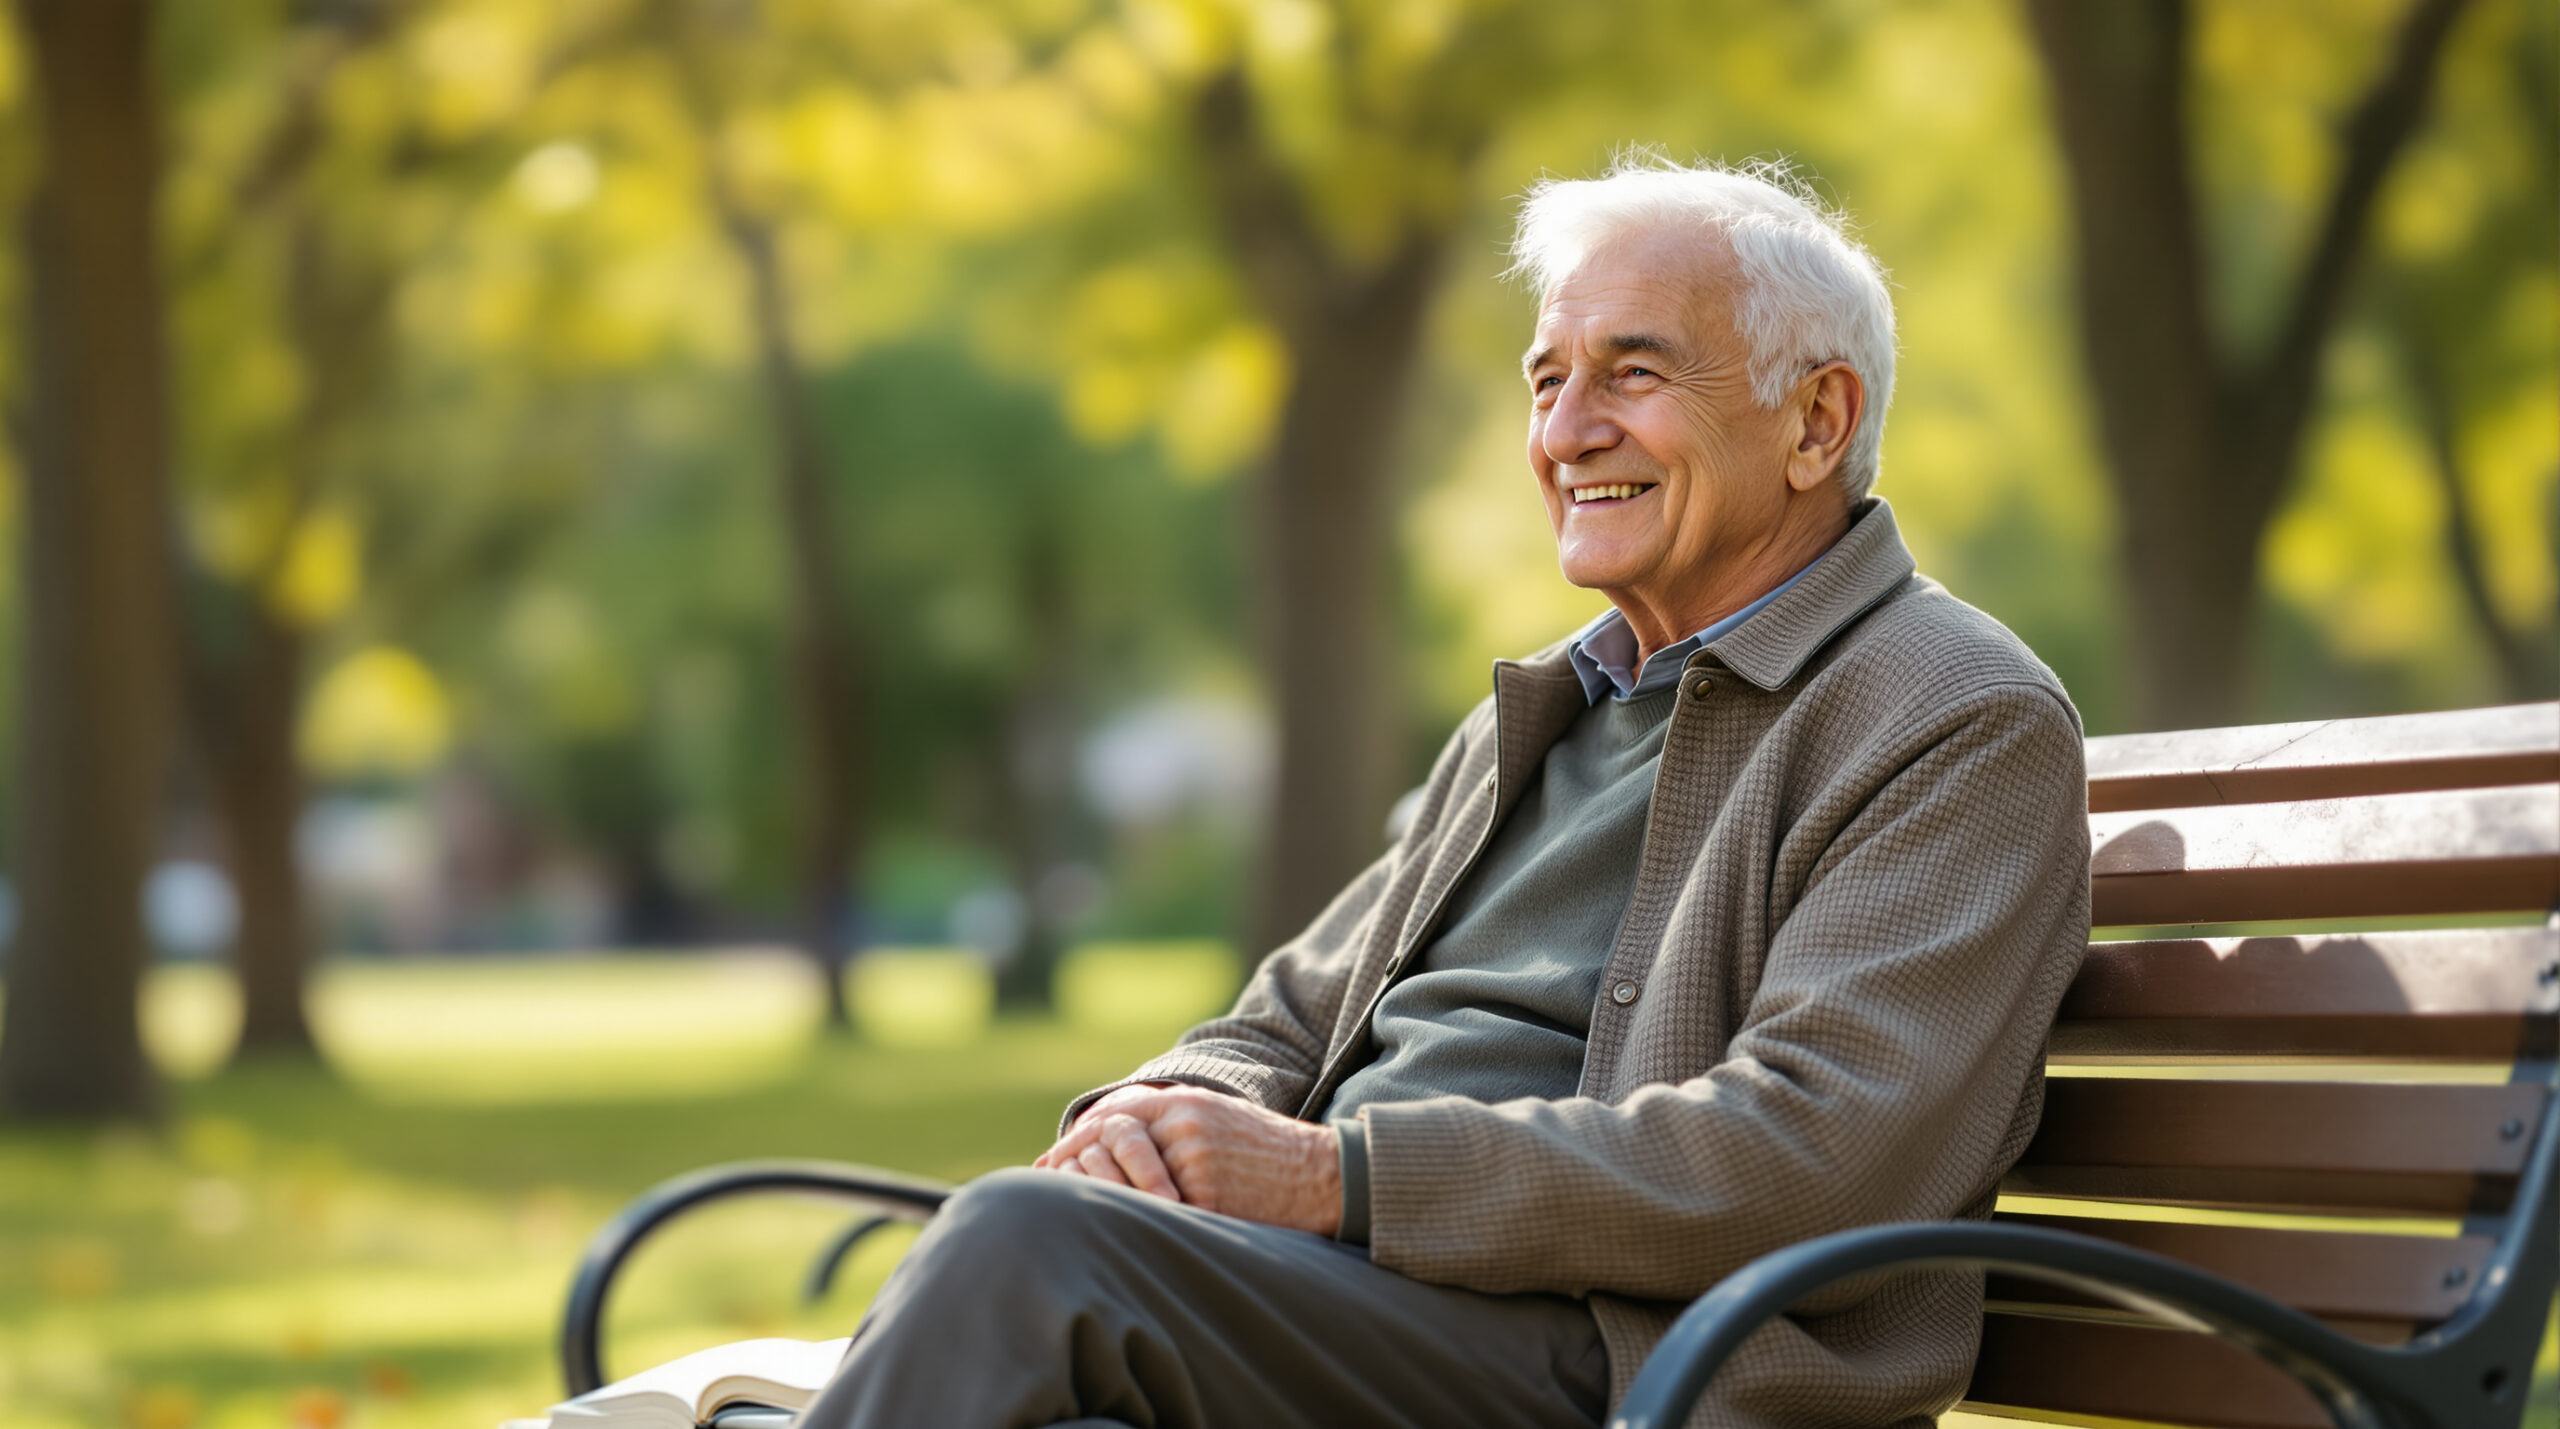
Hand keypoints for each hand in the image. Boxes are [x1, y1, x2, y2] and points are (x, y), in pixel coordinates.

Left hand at [1033, 1084, 1342, 1235]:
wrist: (1321, 1174)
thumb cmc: (1266, 1153)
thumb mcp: (1217, 1119)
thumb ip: (1170, 1121)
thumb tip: (1111, 1138)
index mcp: (1185, 1102)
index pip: (1112, 1116)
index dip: (1076, 1140)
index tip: (1050, 1160)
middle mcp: (1184, 1124)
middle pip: (1107, 1144)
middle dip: (1075, 1166)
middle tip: (1047, 1187)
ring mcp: (1194, 1161)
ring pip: (1126, 1182)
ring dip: (1099, 1197)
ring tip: (1076, 1215)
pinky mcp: (1207, 1197)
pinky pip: (1156, 1213)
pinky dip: (1134, 1222)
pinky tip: (1116, 1235)